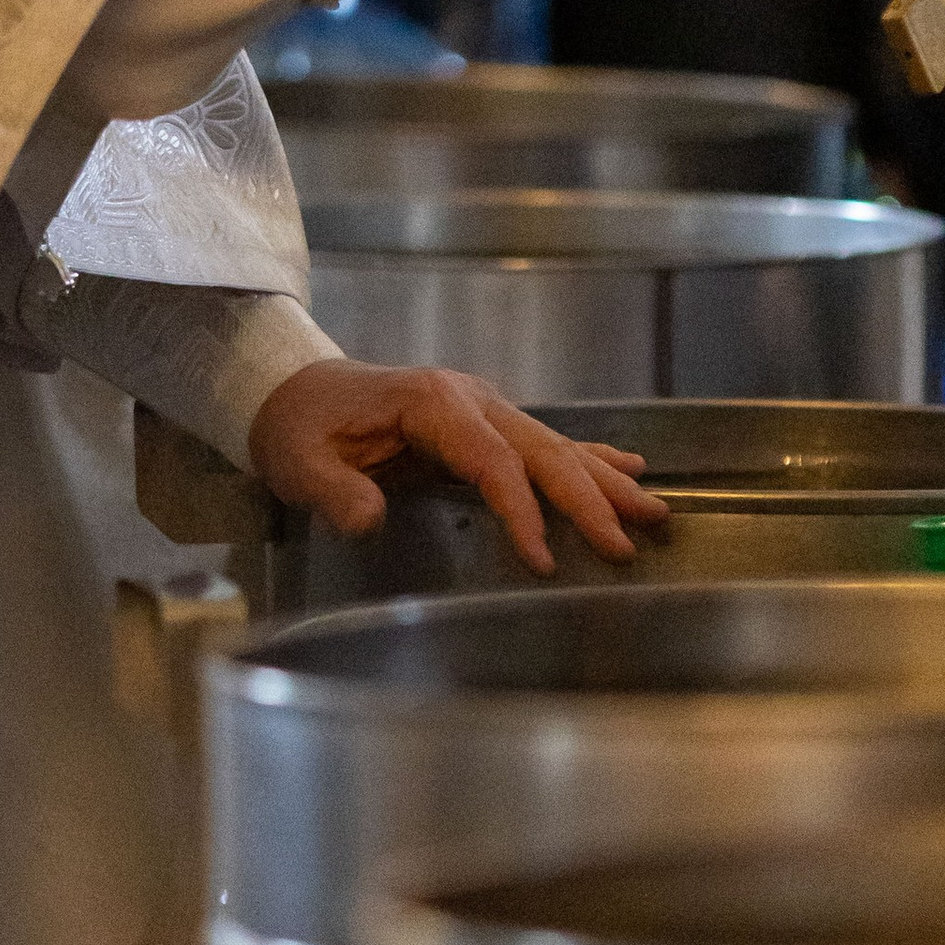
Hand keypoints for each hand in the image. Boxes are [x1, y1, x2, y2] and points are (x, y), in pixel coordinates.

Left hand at [244, 359, 666, 572]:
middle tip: (627, 543)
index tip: (546, 558)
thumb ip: (333, 491)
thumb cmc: (298, 425)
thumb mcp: (300, 460)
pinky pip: (544, 440)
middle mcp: (467, 397)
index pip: (490, 460)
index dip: (521, 509)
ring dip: (604, 480)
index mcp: (429, 403)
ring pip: (555, 444)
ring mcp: (481, 405)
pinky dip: (590, 456)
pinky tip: (628, 469)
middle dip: (588, 498)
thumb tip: (367, 518)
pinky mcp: (483, 420)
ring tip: (653, 511)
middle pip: (540, 450)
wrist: (290, 386)